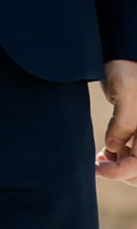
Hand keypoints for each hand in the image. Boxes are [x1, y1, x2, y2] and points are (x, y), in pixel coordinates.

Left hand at [98, 60, 136, 182]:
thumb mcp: (127, 93)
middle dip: (122, 172)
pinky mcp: (136, 130)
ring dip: (119, 166)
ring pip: (136, 164)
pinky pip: (132, 154)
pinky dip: (119, 158)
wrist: (124, 56)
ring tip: (99, 158)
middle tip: (97, 165)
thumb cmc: (129, 69)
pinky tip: (104, 153)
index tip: (96, 168)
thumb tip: (112, 147)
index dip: (119, 171)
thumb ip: (123, 123)